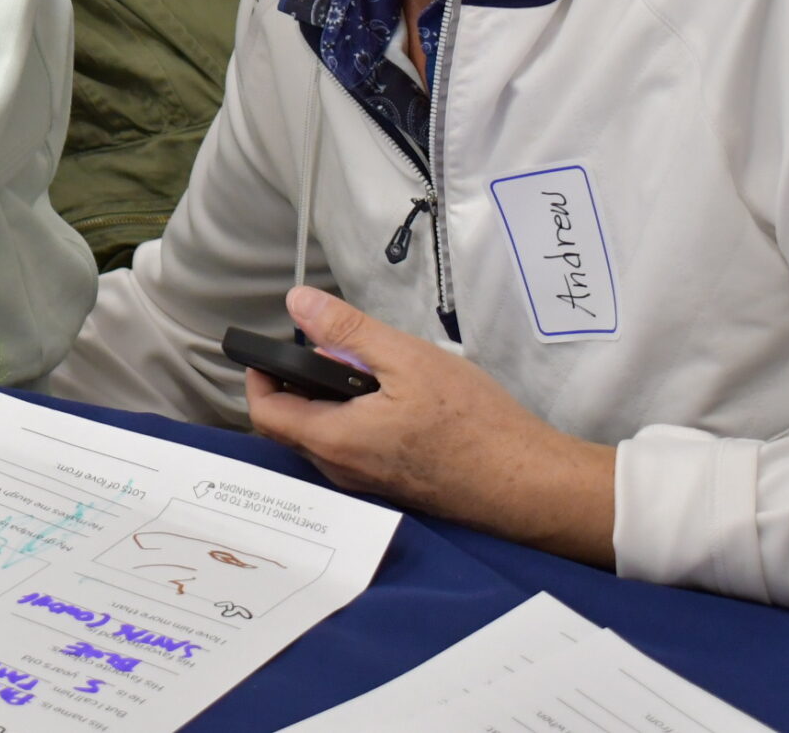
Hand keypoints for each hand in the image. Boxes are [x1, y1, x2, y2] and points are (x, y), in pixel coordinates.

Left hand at [245, 286, 616, 565]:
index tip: (273, 349)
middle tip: (337, 352)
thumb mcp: (407, 359)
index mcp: (334, 441)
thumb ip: (347, 332)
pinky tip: (399, 399)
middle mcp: (342, 470)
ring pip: (325, 435)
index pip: (266, 412)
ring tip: (375, 371)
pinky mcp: (393, 485)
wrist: (529, 483)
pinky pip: (355, 448)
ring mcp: (367, 482)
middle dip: (301, 383)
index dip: (260, 376)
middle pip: (292, 424)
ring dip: (333, 400)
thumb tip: (300, 304)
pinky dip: (358, 418)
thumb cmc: (475, 425)